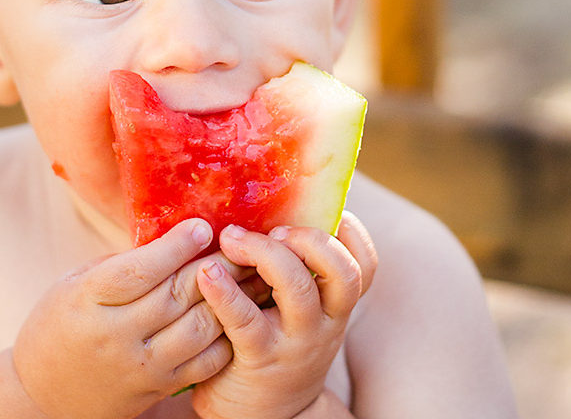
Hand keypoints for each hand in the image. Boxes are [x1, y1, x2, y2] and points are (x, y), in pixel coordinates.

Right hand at [12, 218, 260, 418]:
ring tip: (250, 274)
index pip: (139, 271)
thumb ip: (121, 265)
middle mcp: (116, 334)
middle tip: (241, 243)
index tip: (202, 226)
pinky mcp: (159, 388)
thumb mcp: (75, 283)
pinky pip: (205, 361)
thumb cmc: (59, 326)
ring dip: (230, 298)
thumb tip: (174, 238)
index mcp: (89, 299)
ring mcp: (140, 365)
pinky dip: (226, 335)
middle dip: (215, 265)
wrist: (44, 396)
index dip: (175, 247)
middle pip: (176, 295)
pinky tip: (238, 313)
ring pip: (198, 327)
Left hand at [191, 211, 377, 418]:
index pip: (364, 267)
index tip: (326, 212)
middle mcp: (324, 324)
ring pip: (298, 289)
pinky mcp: (258, 359)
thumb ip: (291, 275)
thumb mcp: (295, 316)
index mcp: (333, 308)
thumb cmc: (272, 349)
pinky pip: (245, 320)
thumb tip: (261, 212)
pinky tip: (206, 273)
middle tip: (274, 230)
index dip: (352, 234)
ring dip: (265, 253)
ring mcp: (294, 343)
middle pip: (341, 272)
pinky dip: (224, 291)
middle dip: (310, 238)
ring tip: (232, 239)